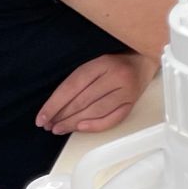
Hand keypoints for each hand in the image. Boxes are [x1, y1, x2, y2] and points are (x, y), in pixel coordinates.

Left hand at [36, 52, 152, 134]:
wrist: (145, 59)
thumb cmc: (116, 62)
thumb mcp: (96, 62)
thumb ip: (79, 80)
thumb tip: (56, 106)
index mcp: (102, 63)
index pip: (72, 86)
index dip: (54, 104)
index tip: (42, 117)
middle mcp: (116, 77)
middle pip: (83, 101)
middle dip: (62, 116)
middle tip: (49, 125)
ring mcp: (126, 91)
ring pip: (95, 111)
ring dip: (74, 123)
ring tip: (59, 128)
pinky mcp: (132, 103)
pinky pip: (112, 119)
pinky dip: (94, 126)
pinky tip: (80, 128)